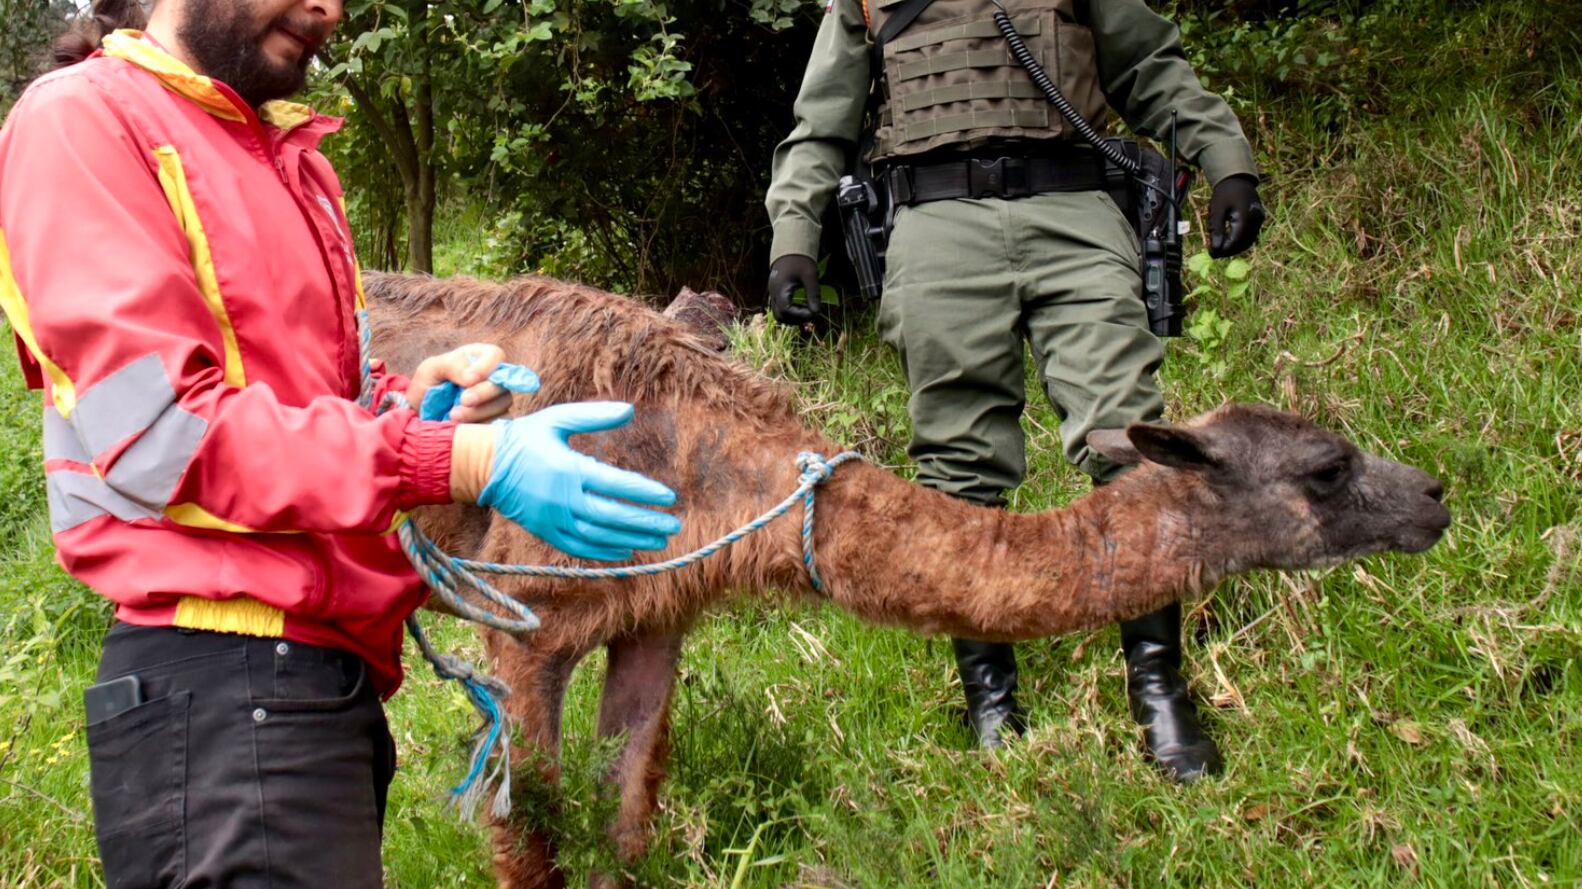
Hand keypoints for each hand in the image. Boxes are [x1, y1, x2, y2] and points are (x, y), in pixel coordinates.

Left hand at [418, 363, 539, 421]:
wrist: (421, 416)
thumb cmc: (427, 386)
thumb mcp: (431, 368)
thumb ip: (452, 366)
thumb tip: (471, 379)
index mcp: (479, 358)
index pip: (495, 355)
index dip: (486, 367)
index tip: (468, 380)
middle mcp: (492, 377)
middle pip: (501, 383)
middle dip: (482, 393)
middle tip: (463, 401)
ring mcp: (497, 399)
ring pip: (502, 404)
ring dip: (479, 412)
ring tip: (454, 416)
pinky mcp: (496, 419)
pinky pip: (501, 422)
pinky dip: (484, 425)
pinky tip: (466, 427)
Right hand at [451, 402, 681, 560]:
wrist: (484, 466)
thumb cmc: (525, 438)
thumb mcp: (558, 419)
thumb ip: (594, 416)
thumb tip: (630, 410)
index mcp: (568, 468)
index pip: (614, 484)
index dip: (643, 492)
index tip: (669, 497)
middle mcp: (562, 498)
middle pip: (611, 516)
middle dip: (644, 522)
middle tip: (673, 526)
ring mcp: (553, 519)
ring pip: (598, 536)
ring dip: (631, 539)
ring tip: (659, 540)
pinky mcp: (545, 532)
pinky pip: (579, 548)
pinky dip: (604, 552)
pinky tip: (627, 550)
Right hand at [765, 254, 820, 324]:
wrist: (790, 248)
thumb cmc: (801, 260)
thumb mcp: (810, 275)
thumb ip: (813, 294)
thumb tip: (817, 312)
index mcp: (780, 288)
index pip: (786, 310)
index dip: (800, 315)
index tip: (814, 312)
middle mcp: (773, 293)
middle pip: (780, 316)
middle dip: (796, 319)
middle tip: (811, 314)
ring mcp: (773, 293)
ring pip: (779, 314)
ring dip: (792, 318)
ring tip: (807, 312)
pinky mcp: (776, 292)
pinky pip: (780, 308)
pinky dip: (790, 312)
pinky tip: (802, 308)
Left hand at [1207, 174, 1265, 257]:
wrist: (1237, 180)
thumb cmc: (1225, 192)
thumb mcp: (1217, 209)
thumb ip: (1216, 229)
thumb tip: (1215, 249)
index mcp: (1247, 215)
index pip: (1237, 240)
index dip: (1225, 249)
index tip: (1212, 254)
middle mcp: (1256, 219)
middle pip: (1244, 243)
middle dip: (1228, 251)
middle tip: (1213, 254)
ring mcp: (1259, 220)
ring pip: (1248, 242)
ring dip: (1234, 248)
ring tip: (1218, 249)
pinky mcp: (1258, 221)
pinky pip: (1249, 236)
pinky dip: (1238, 242)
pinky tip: (1226, 243)